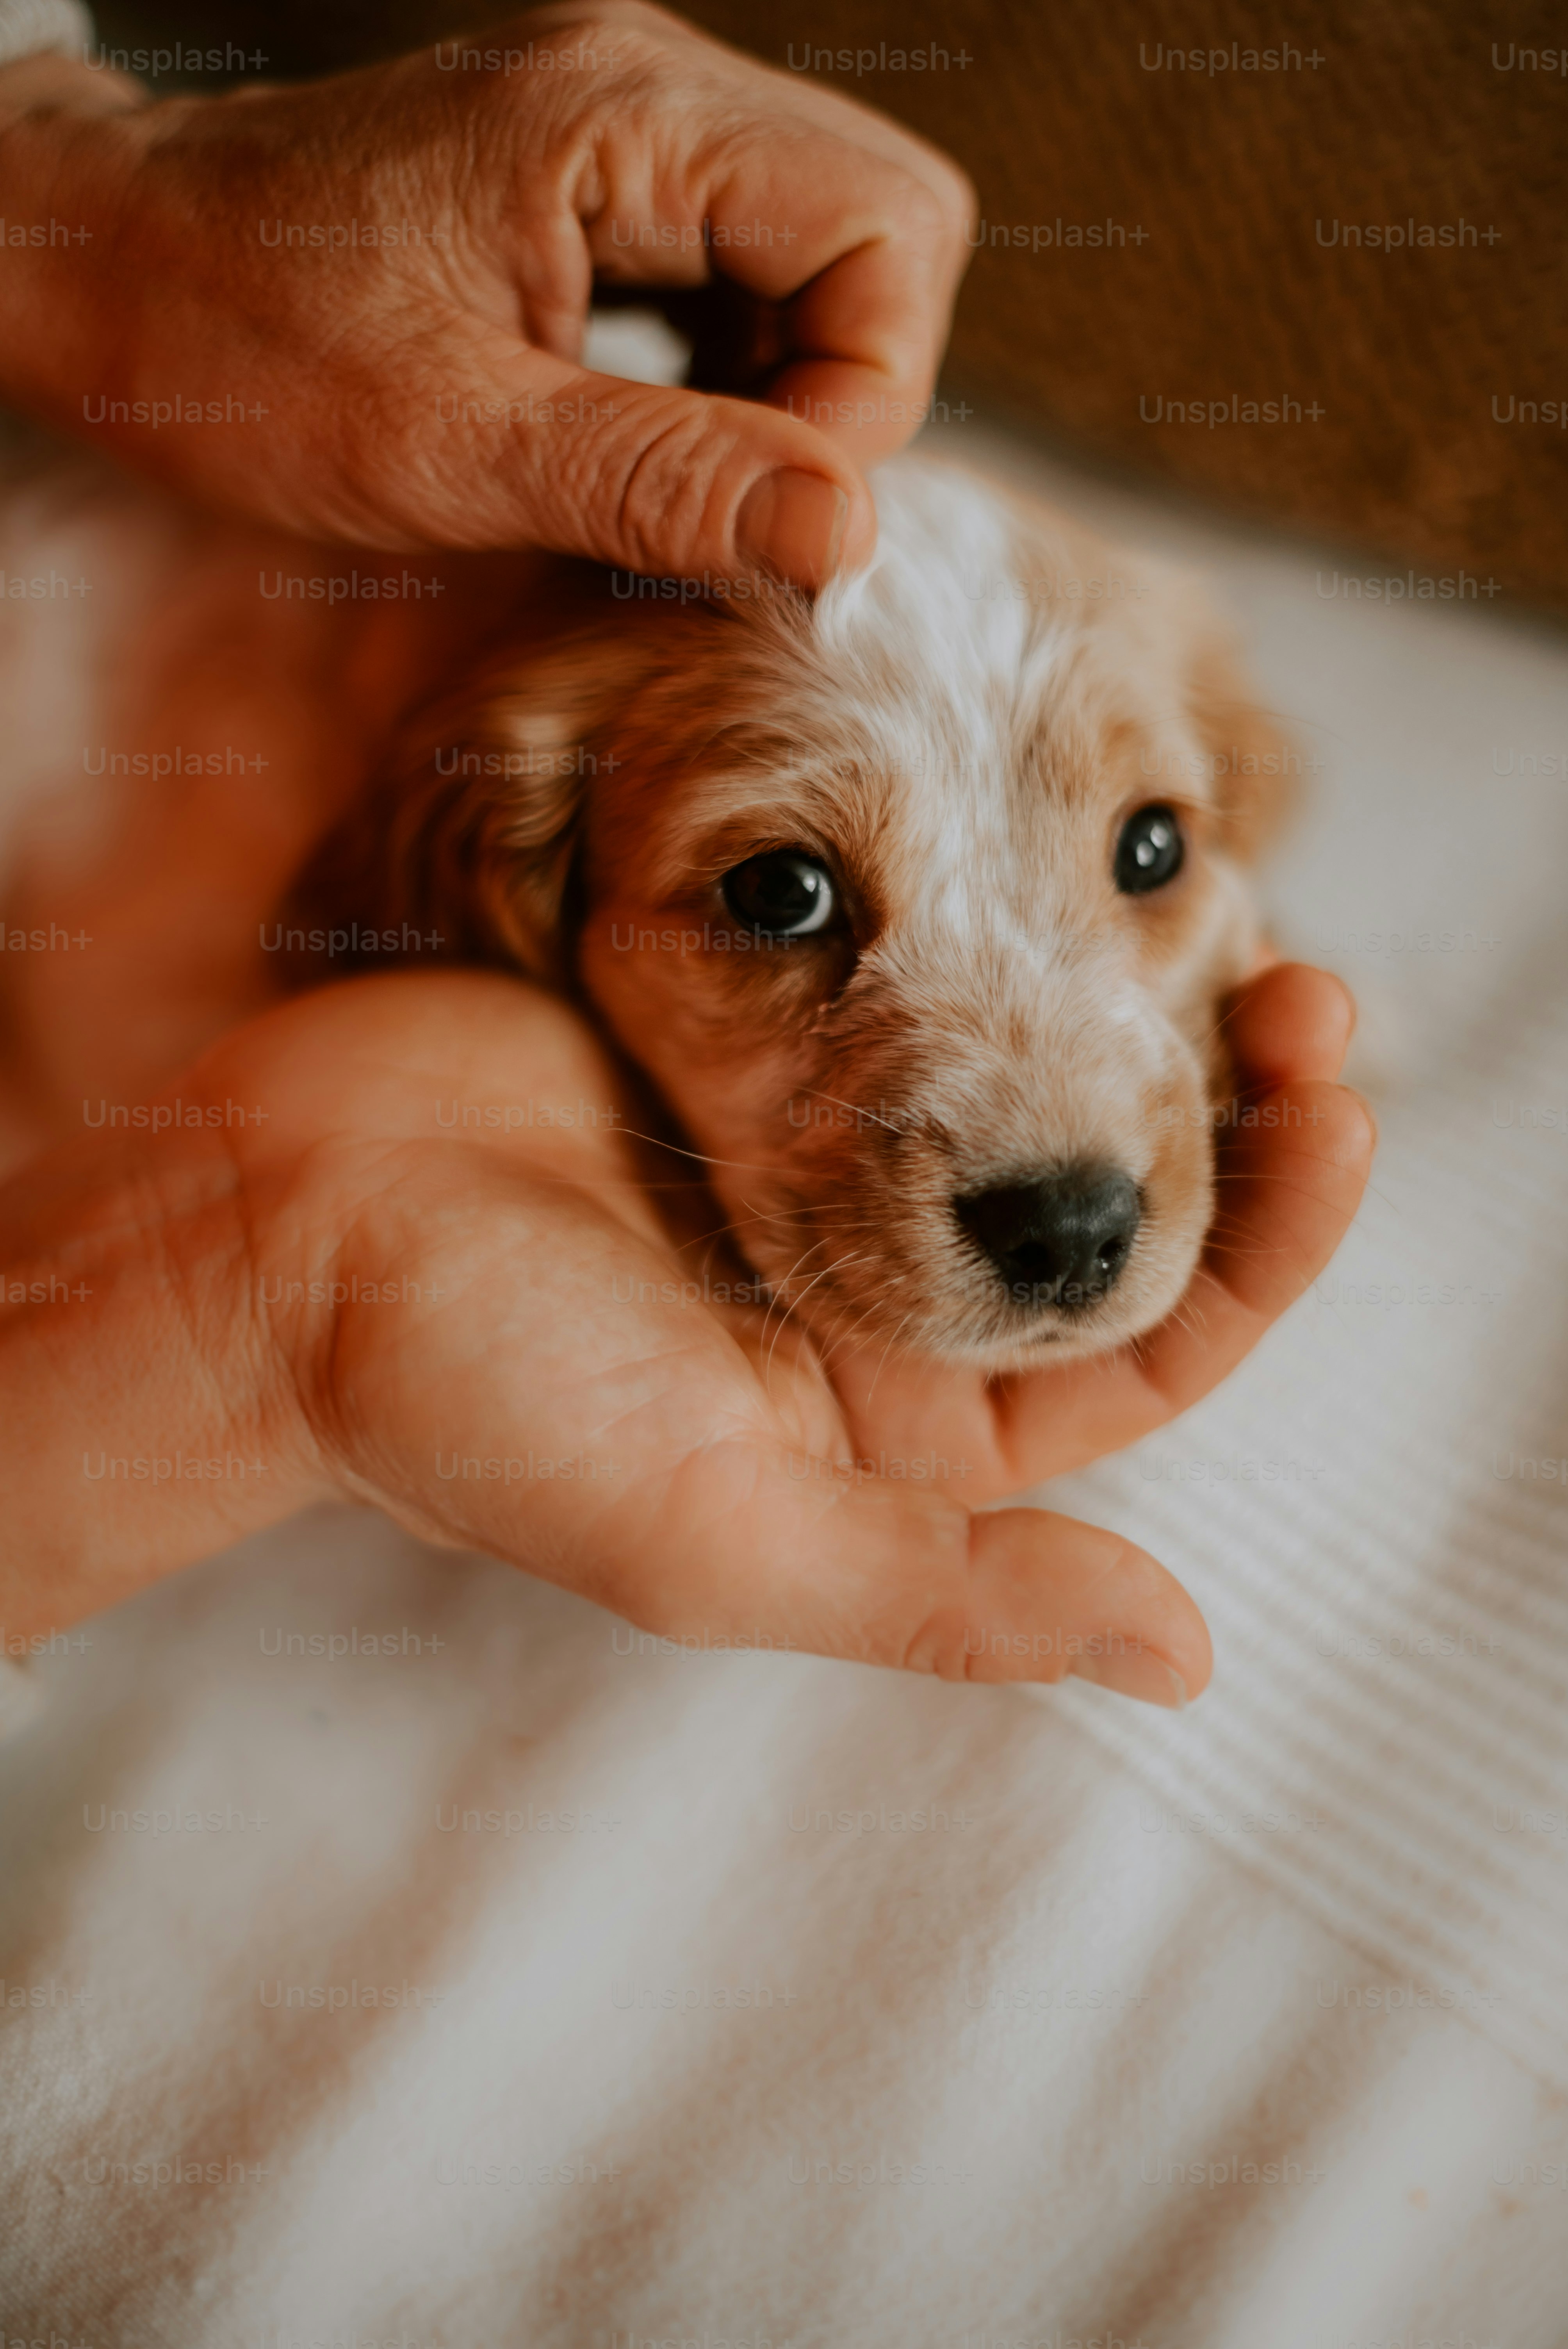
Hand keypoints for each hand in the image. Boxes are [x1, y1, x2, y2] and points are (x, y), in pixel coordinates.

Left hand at [0, 2, 973, 582]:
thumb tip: (845, 534)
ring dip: (789, 382)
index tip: (768, 508)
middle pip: (884, 223)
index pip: (889, 229)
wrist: (109, 269)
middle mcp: (645, 85)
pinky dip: (731, 363)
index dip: (866, 392)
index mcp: (625, 118)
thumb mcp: (455, 443)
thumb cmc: (240, 345)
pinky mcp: (596, 172)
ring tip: (678, 469)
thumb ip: (663, 482)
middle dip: (847, 384)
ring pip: (823, 246)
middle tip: (736, 493)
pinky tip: (650, 428)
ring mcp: (623, 122)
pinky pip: (741, 260)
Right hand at [0, 962, 1370, 1705]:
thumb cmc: (473, 1402)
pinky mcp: (745, 1042)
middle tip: (1302, 979)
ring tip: (1214, 897)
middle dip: (1229, 1102)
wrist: (286, 1231)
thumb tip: (1179, 1657)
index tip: (1339, 1117)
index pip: (1145, 1345)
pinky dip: (991, 926)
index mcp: (904, 1426)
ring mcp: (817, 1154)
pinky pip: (908, 981)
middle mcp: (882, 1295)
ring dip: (1128, 998)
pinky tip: (1057, 864)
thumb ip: (947, 1593)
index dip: (1266, 1242)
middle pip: (1108, 1200)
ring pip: (1024, 1078)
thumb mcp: (719, 1535)